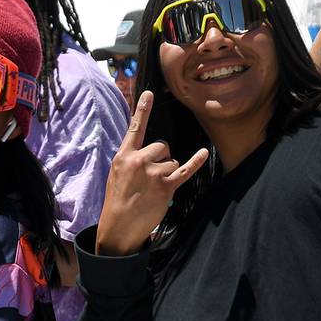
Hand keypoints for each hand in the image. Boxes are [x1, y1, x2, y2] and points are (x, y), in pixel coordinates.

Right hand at [95, 92, 210, 255]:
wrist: (119, 227)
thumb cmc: (117, 200)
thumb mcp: (116, 173)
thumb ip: (130, 158)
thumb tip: (148, 151)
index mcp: (124, 156)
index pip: (135, 128)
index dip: (142, 110)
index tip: (149, 93)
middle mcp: (139, 161)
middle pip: (162, 145)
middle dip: (162, 158)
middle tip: (151, 176)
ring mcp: (154, 174)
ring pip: (172, 161)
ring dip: (168, 173)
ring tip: (154, 188)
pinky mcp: (166, 187)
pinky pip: (185, 170)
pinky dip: (196, 162)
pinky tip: (204, 153)